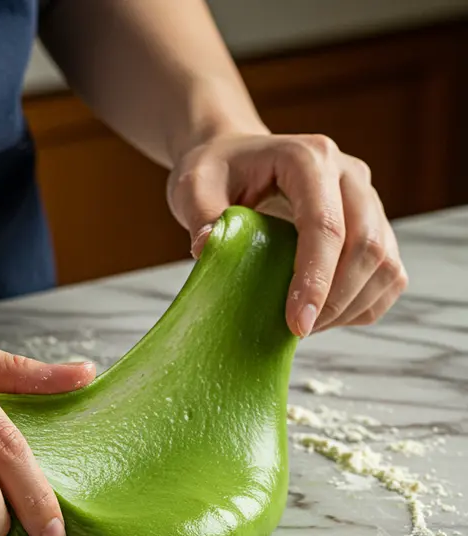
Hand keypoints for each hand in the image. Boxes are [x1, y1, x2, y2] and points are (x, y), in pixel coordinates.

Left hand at [167, 131, 408, 336]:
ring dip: (350, 306)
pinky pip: (388, 276)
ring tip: (305, 326)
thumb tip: (206, 249)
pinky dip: (362, 306)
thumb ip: (200, 215)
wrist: (236, 159)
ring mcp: (367, 201)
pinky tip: (324, 317)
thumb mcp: (194, 186)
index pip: (326, 225)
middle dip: (335, 300)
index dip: (315, 279)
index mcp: (309, 159)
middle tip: (295, 331)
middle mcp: (349, 176)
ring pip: (386, 264)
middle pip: (368, 246)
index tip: (296, 324)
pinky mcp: (374, 226)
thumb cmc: (216, 172)